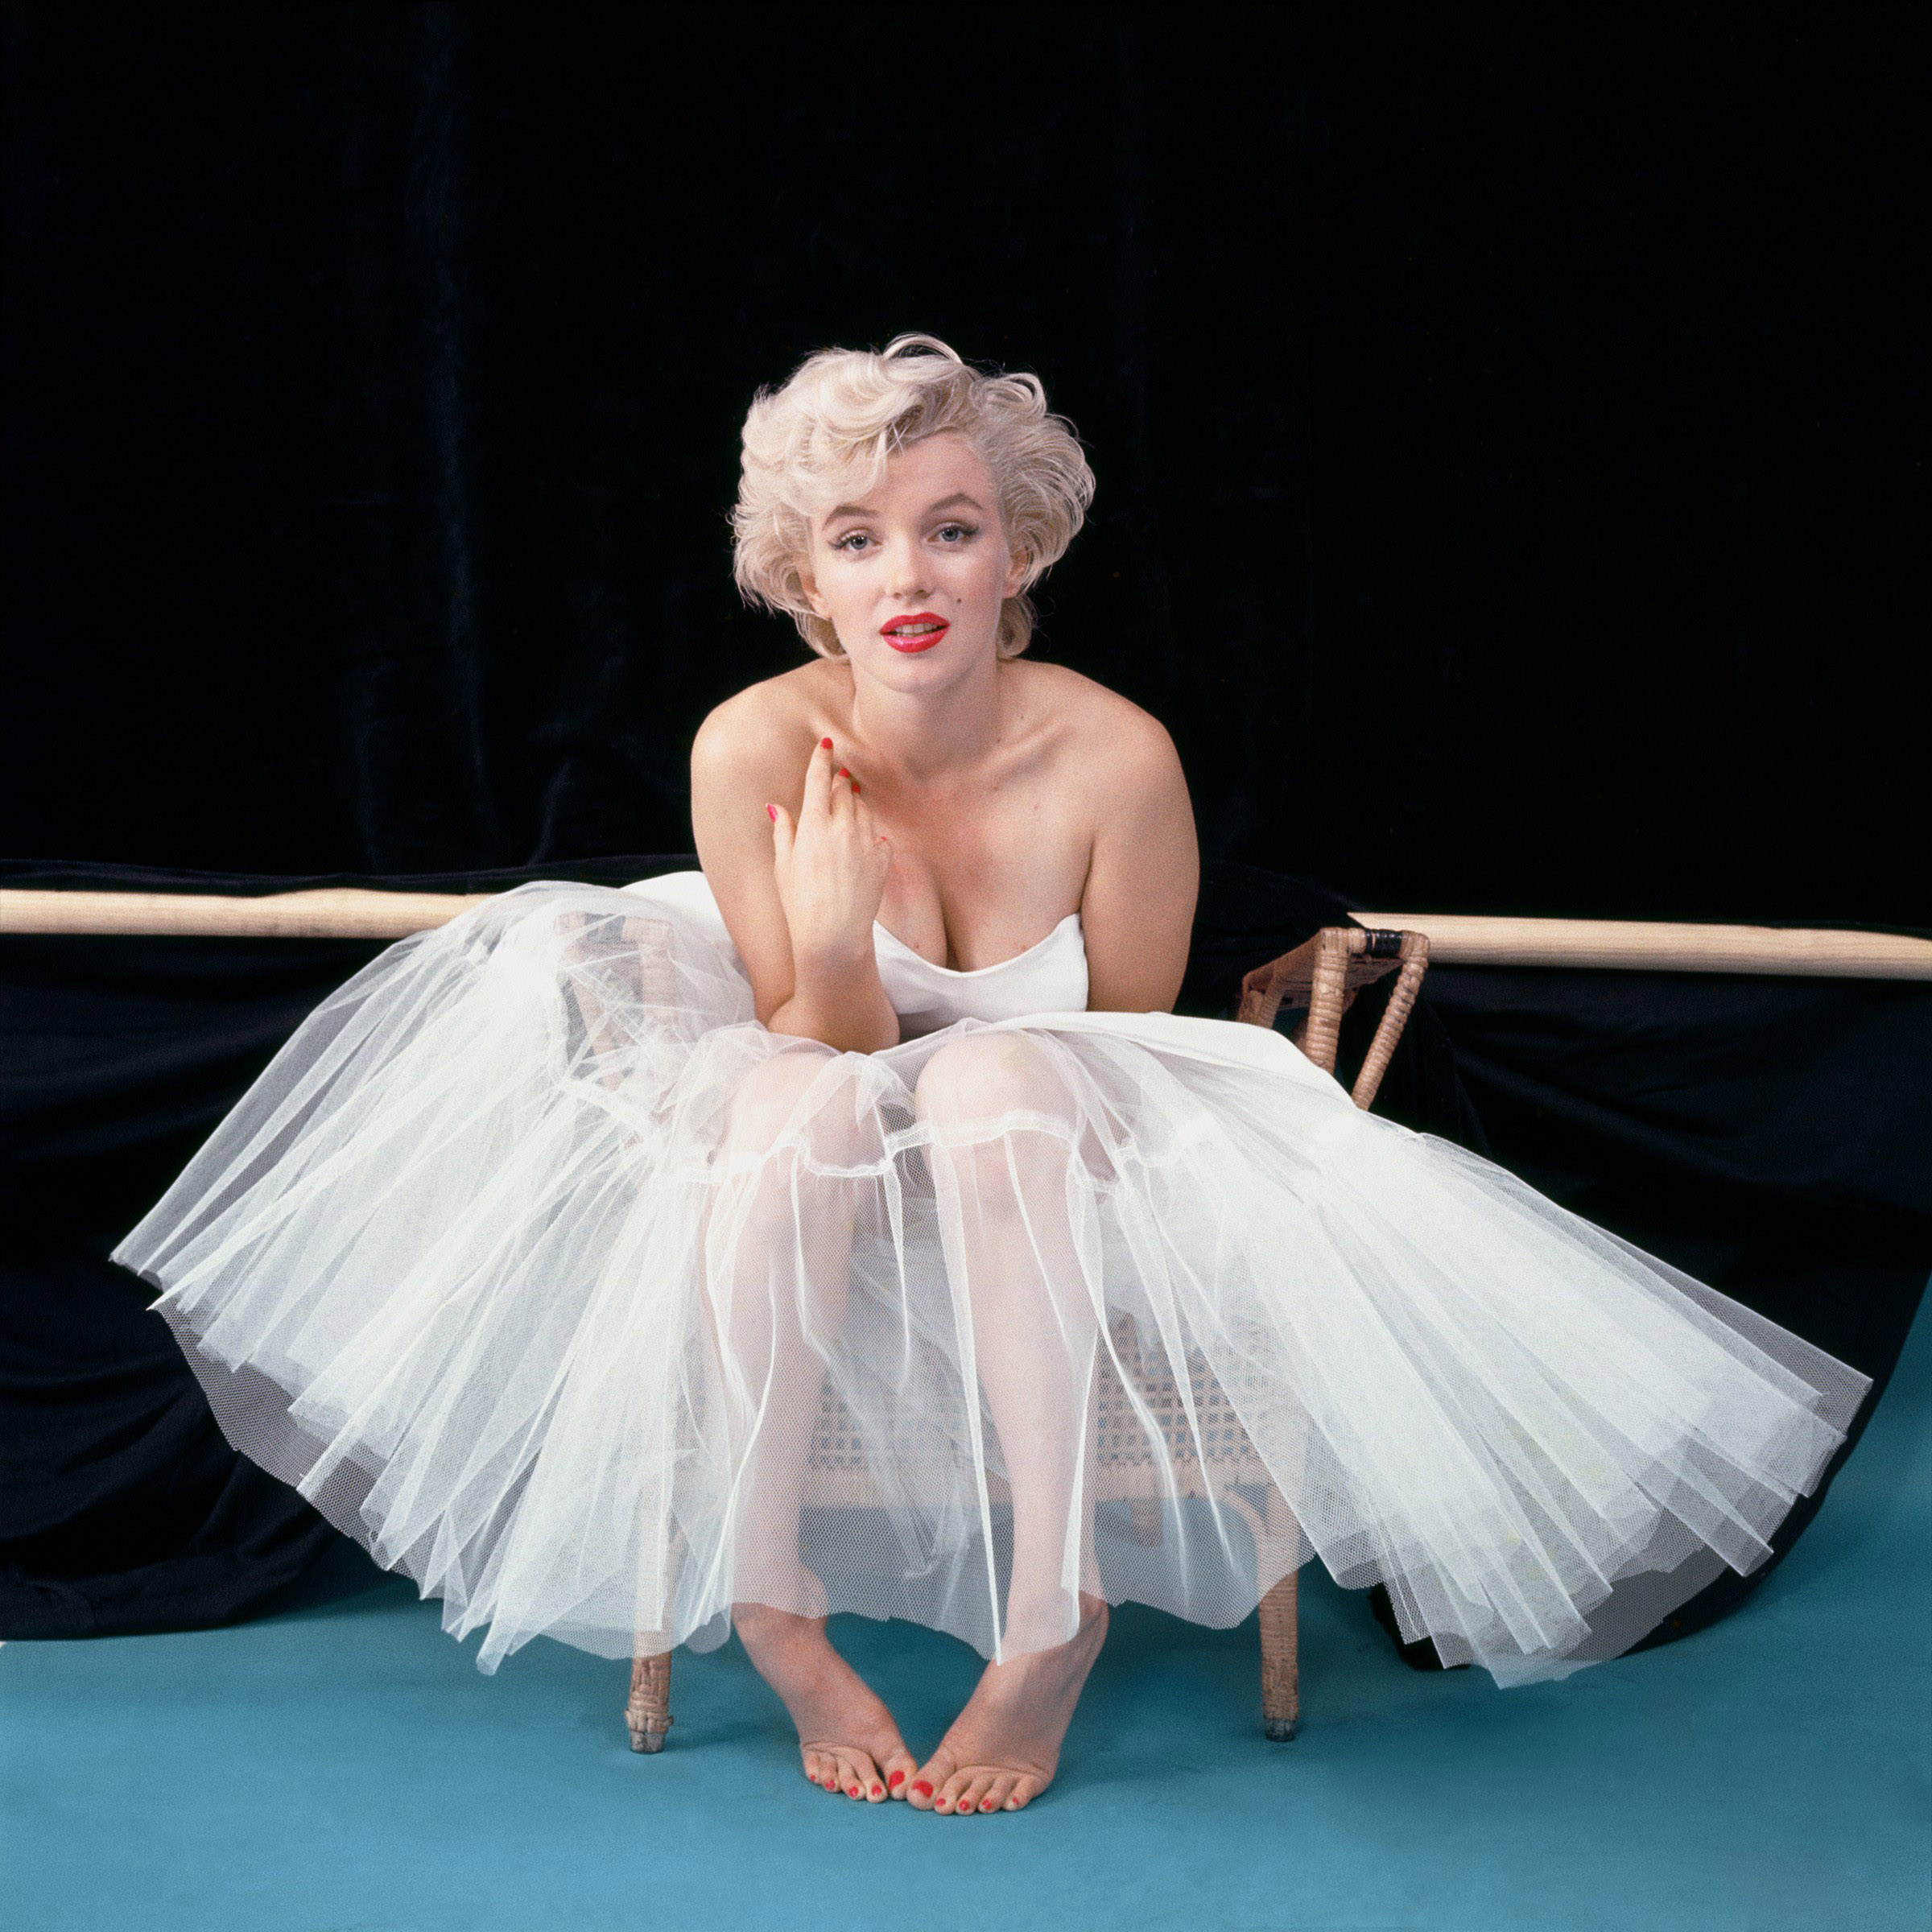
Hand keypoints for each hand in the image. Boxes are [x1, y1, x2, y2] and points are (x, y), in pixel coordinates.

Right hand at [768, 738, 890, 973]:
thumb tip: (778, 807)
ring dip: (854, 803)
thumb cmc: (800, 904)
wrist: (834, 936)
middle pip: (844, 790)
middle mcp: (843, 827)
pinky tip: (862, 840)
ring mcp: (867, 842)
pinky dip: (869, 833)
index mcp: (814, 825)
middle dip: (839, 780)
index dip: (822, 758)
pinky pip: (878, 835)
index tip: (826, 744)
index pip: (819, 779)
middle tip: (838, 775)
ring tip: (848, 805)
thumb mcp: (783, 866)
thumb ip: (784, 831)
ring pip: (863, 809)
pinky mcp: (883, 858)